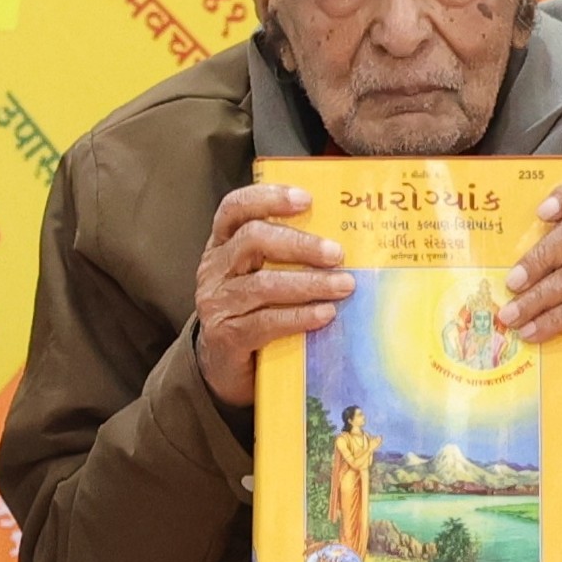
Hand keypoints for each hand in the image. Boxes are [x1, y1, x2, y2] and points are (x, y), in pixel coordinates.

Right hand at [188, 179, 346, 408]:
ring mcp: (218, 302)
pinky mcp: (226, 335)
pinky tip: (325, 314)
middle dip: (299, 244)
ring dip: (309, 284)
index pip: (236, 207)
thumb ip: (286, 255)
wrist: (223, 363)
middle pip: (252, 240)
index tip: (306, 199)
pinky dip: (300, 316)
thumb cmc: (253, 309)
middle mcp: (215, 268)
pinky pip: (266, 322)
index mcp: (223, 243)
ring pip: (263, 284)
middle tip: (337, 253)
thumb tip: (346, 239)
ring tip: (344, 286)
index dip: (268, 198)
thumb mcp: (261, 274)